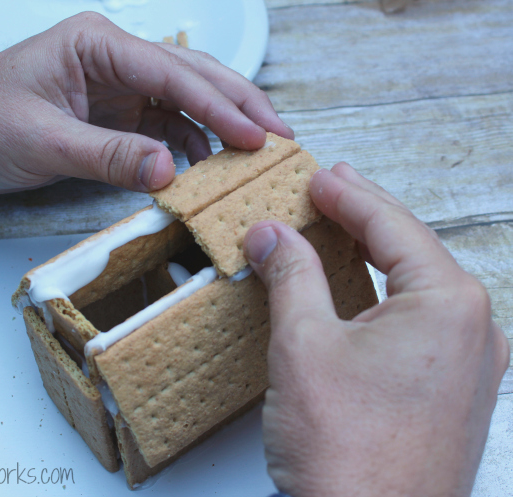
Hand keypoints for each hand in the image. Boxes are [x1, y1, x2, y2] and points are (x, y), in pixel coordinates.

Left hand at [0, 12, 290, 193]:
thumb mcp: (42, 141)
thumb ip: (108, 155)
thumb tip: (170, 170)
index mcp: (96, 46)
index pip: (172, 73)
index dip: (218, 106)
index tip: (255, 137)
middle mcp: (115, 61)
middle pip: (192, 78)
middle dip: (239, 106)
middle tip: (281, 137)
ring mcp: (120, 89)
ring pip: (186, 104)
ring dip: (221, 130)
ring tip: (257, 158)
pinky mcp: (118, 116)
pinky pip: (166, 129)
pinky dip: (190, 148)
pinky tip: (209, 169)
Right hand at [244, 162, 508, 496]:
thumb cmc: (349, 456)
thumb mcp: (304, 345)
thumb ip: (291, 275)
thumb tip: (272, 235)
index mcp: (449, 306)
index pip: (393, 226)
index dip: (349, 196)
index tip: (318, 178)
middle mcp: (474, 332)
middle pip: (411, 250)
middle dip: (365, 217)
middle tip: (331, 188)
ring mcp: (468, 366)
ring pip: (416, 287)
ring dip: (374, 255)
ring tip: (341, 228)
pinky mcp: (450, 392)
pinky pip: (417, 322)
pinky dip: (382, 295)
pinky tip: (357, 290)